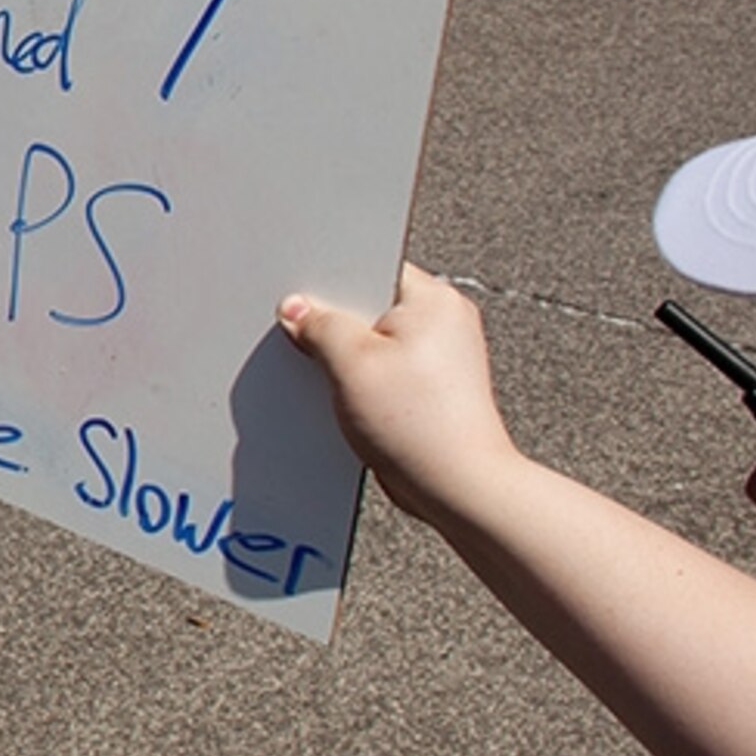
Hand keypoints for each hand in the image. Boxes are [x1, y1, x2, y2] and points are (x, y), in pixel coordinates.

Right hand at [276, 264, 522, 522]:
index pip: (369, 267)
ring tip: (351, 390)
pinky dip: (365, 385)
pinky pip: (384, 372)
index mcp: (434, 299)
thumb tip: (298, 309)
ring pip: (374, 343)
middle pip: (368, 307)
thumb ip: (318, 325)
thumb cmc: (423, 428)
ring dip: (350, 363)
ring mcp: (440, 357)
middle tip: (327, 356)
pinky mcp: (431, 387)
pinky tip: (359, 406)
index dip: (330, 285)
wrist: (457, 488)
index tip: (304, 304)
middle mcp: (444, 322)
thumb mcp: (351, 364)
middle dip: (338, 329)